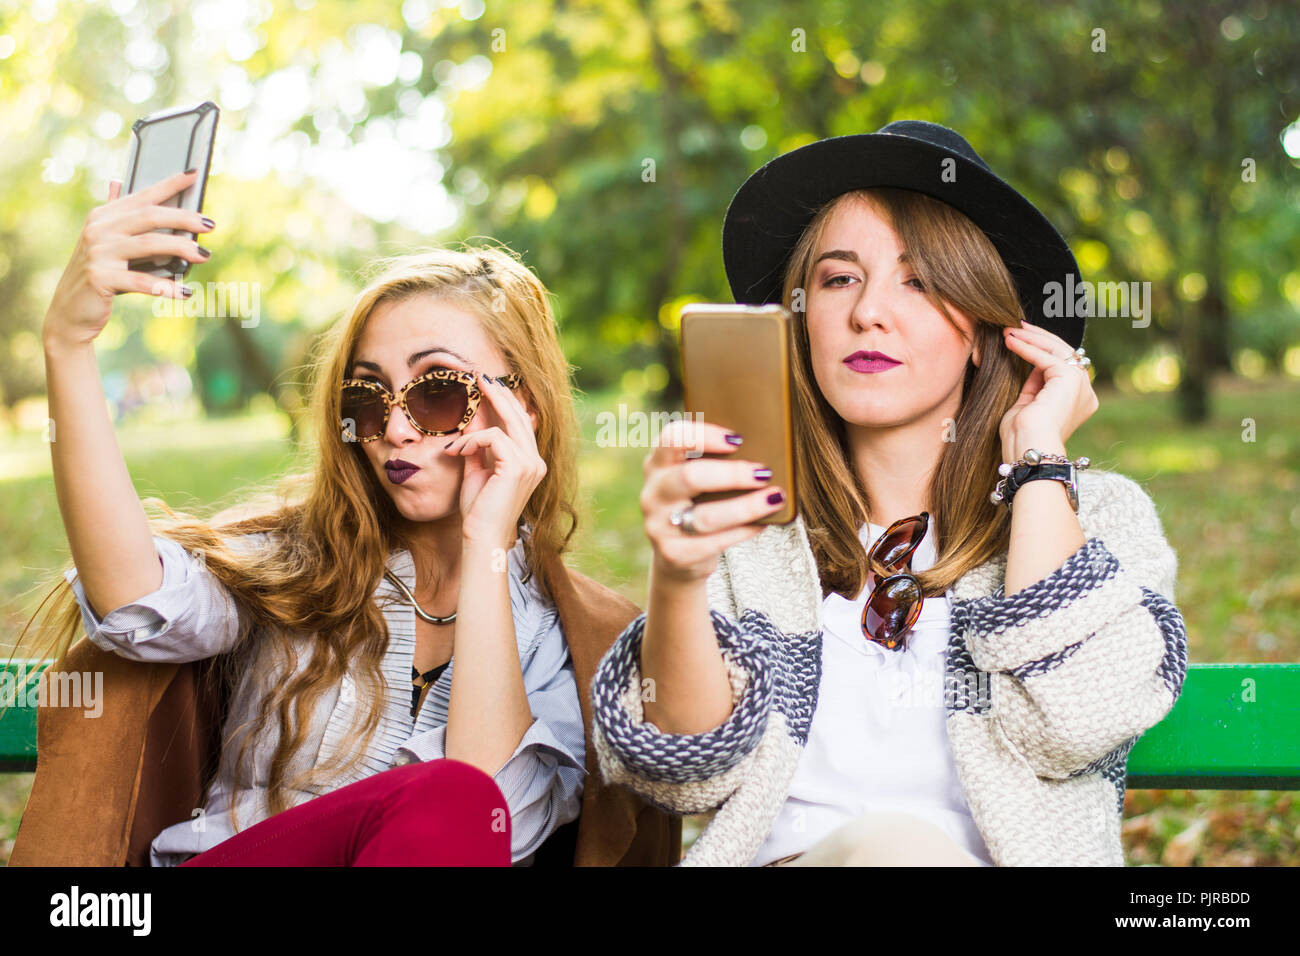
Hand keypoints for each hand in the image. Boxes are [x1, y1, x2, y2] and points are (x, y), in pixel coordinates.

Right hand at [42, 169, 214, 350]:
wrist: (70, 311)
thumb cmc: (97, 275)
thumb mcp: (103, 241)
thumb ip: (115, 215)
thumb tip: (118, 182)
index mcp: (103, 216)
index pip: (142, 196)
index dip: (169, 184)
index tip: (194, 174)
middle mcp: (99, 230)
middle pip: (148, 216)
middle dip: (183, 218)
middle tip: (210, 224)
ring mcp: (98, 253)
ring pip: (148, 244)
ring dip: (181, 248)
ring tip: (205, 255)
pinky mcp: (100, 278)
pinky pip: (141, 281)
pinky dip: (166, 287)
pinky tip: (186, 291)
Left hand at [442, 373, 545, 547]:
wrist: (481, 537)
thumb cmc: (478, 510)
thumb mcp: (476, 468)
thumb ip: (477, 443)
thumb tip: (471, 416)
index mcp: (530, 463)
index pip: (519, 424)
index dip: (504, 402)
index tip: (486, 385)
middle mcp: (536, 461)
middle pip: (519, 416)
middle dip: (498, 394)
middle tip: (479, 377)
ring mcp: (531, 463)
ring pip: (507, 424)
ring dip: (475, 427)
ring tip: (457, 434)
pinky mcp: (518, 466)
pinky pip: (492, 437)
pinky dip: (471, 442)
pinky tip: (457, 452)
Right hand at [641, 419, 785, 585]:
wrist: (678, 556)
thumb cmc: (697, 505)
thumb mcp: (697, 480)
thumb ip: (715, 462)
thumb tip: (763, 451)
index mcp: (658, 464)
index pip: (673, 438)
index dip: (705, 435)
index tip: (737, 440)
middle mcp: (653, 493)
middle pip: (690, 477)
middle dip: (732, 474)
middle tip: (763, 473)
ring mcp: (659, 526)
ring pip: (706, 516)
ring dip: (746, 506)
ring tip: (774, 498)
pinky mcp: (673, 554)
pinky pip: (714, 542)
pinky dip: (743, 530)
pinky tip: (763, 522)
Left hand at [998, 320, 1098, 458]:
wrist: (1027, 450)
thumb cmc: (1021, 437)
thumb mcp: (1028, 405)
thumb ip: (1034, 385)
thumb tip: (1032, 363)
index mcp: (1078, 400)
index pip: (1062, 366)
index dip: (1041, 350)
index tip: (1020, 337)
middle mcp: (1085, 392)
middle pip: (1064, 354)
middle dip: (1038, 338)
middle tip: (1016, 326)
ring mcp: (1081, 385)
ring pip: (1058, 350)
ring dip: (1032, 338)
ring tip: (1009, 331)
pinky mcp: (1070, 381)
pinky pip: (1047, 357)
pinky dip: (1027, 347)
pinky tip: (1010, 341)